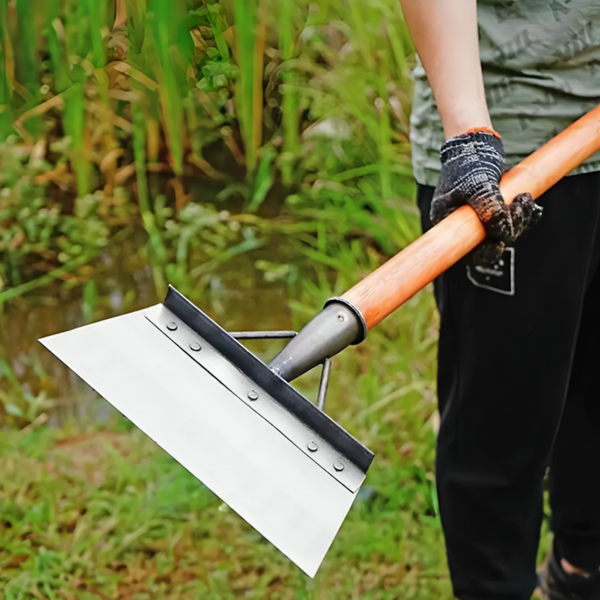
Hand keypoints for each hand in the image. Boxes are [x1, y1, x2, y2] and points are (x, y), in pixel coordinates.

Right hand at [431, 129, 542, 264]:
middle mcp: (461, 225)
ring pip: (502, 234)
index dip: (483, 254)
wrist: (476, 142)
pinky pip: (510, 223)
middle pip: (486, 245)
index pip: (463, 252)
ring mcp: (478, 219)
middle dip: (508, 232)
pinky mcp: (493, 210)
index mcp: (447, 223)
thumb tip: (503, 234)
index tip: (499, 244)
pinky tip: (529, 204)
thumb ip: (489, 210)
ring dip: (519, 220)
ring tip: (525, 199)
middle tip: (520, 209)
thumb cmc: (469, 162)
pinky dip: (523, 216)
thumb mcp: (477, 185)